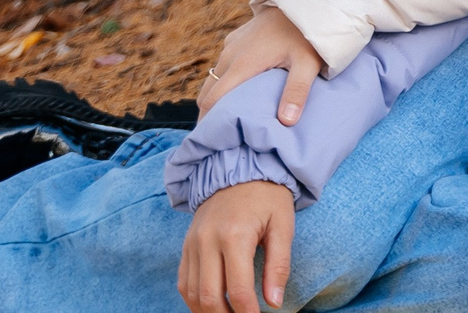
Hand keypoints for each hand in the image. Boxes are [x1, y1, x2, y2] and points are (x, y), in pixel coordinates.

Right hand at [179, 180, 293, 312]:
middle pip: (209, 297)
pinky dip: (194, 299)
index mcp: (235, 236)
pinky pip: (183, 282)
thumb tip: (275, 302)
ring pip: (192, 293)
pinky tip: (211, 305)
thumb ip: (279, 266)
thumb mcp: (283, 226)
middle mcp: (207, 242)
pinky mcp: (186, 246)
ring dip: (208, 312)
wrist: (240, 169)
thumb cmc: (268, 197)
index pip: (238, 289)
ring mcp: (192, 244)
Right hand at [197, 4, 319, 126]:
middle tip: (217, 137)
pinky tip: (238, 91)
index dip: (207, 123)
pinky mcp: (236, 38)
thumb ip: (297, 92)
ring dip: (216, 97)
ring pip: (214, 79)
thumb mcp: (308, 64)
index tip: (207, 142)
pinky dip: (223, 81)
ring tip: (227, 118)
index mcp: (242, 65)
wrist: (304, 0)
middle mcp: (230, 55)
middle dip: (208, 115)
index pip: (213, 101)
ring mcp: (231, 45)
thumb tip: (286, 122)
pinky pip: (223, 65)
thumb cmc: (307, 34)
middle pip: (208, 93)